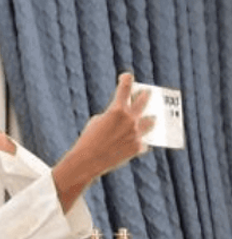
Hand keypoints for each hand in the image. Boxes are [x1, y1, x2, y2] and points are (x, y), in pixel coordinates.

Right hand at [52, 72, 154, 210]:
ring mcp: (136, 133)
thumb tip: (128, 117)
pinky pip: (143, 141)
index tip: (127, 77)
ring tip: (150, 119)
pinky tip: (132, 144)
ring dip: (149, 120)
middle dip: (145, 95)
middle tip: (146, 94)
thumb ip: (114, 115)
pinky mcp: (138, 147)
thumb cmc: (88, 140)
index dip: (126, 79)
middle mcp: (130, 118)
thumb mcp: (97, 122)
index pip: (125, 87)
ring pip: (152, 121)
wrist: (87, 162)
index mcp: (117, 109)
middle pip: (145, 99)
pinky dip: (138, 142)